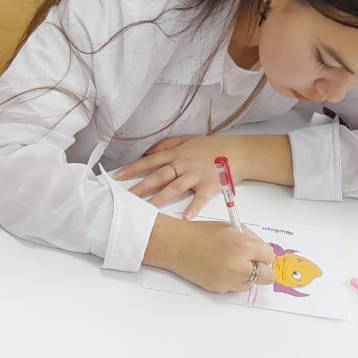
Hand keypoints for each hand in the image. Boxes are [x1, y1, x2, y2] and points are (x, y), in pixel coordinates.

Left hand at [115, 134, 230, 217]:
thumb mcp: (187, 140)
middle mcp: (184, 164)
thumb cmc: (213, 147)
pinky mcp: (210, 186)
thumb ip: (167, 145)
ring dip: (161, 198)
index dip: (133, 168)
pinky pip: (200, 199)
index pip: (151, 161)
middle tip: (127, 196)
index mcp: (177, 154)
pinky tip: (185, 217)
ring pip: (175, 187)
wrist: (239, 152)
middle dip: (141, 186)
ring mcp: (196, 176)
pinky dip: (193, 208)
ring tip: (148, 207)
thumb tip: (148, 152)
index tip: (118, 175)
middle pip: (159, 176)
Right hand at [144, 215, 275, 293]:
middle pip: (267, 276)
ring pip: (251, 284)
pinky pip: (235, 287)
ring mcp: (228, 280)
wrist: (177, 245)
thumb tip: (263, 252)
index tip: (258, 251)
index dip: (263, 253)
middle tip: (254, 262)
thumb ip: (251, 240)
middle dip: (263, 269)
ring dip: (247, 276)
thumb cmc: (202, 234)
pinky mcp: (219, 289)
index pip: (269, 256)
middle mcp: (237, 266)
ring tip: (234, 265)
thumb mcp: (231, 228)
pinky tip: (222, 269)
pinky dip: (233, 280)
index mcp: (242, 247)